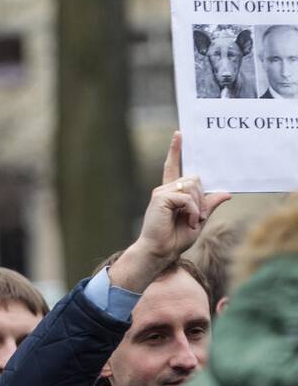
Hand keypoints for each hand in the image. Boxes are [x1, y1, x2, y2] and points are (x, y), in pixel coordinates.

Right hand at [112, 132, 230, 291]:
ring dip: (198, 206)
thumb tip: (226, 193)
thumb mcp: (199, 220)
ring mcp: (161, 192)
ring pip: (192, 186)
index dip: (176, 150)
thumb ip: (209, 205)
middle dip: (202, 198)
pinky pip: (187, 197)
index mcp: (171, 193)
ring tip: (192, 221)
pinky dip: (193, 211)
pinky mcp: (160, 197)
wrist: (160, 250)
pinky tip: (189, 221)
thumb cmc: (175, 238)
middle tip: (198, 217)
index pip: (173, 167)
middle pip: (194, 179)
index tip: (179, 135)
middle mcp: (164, 189)